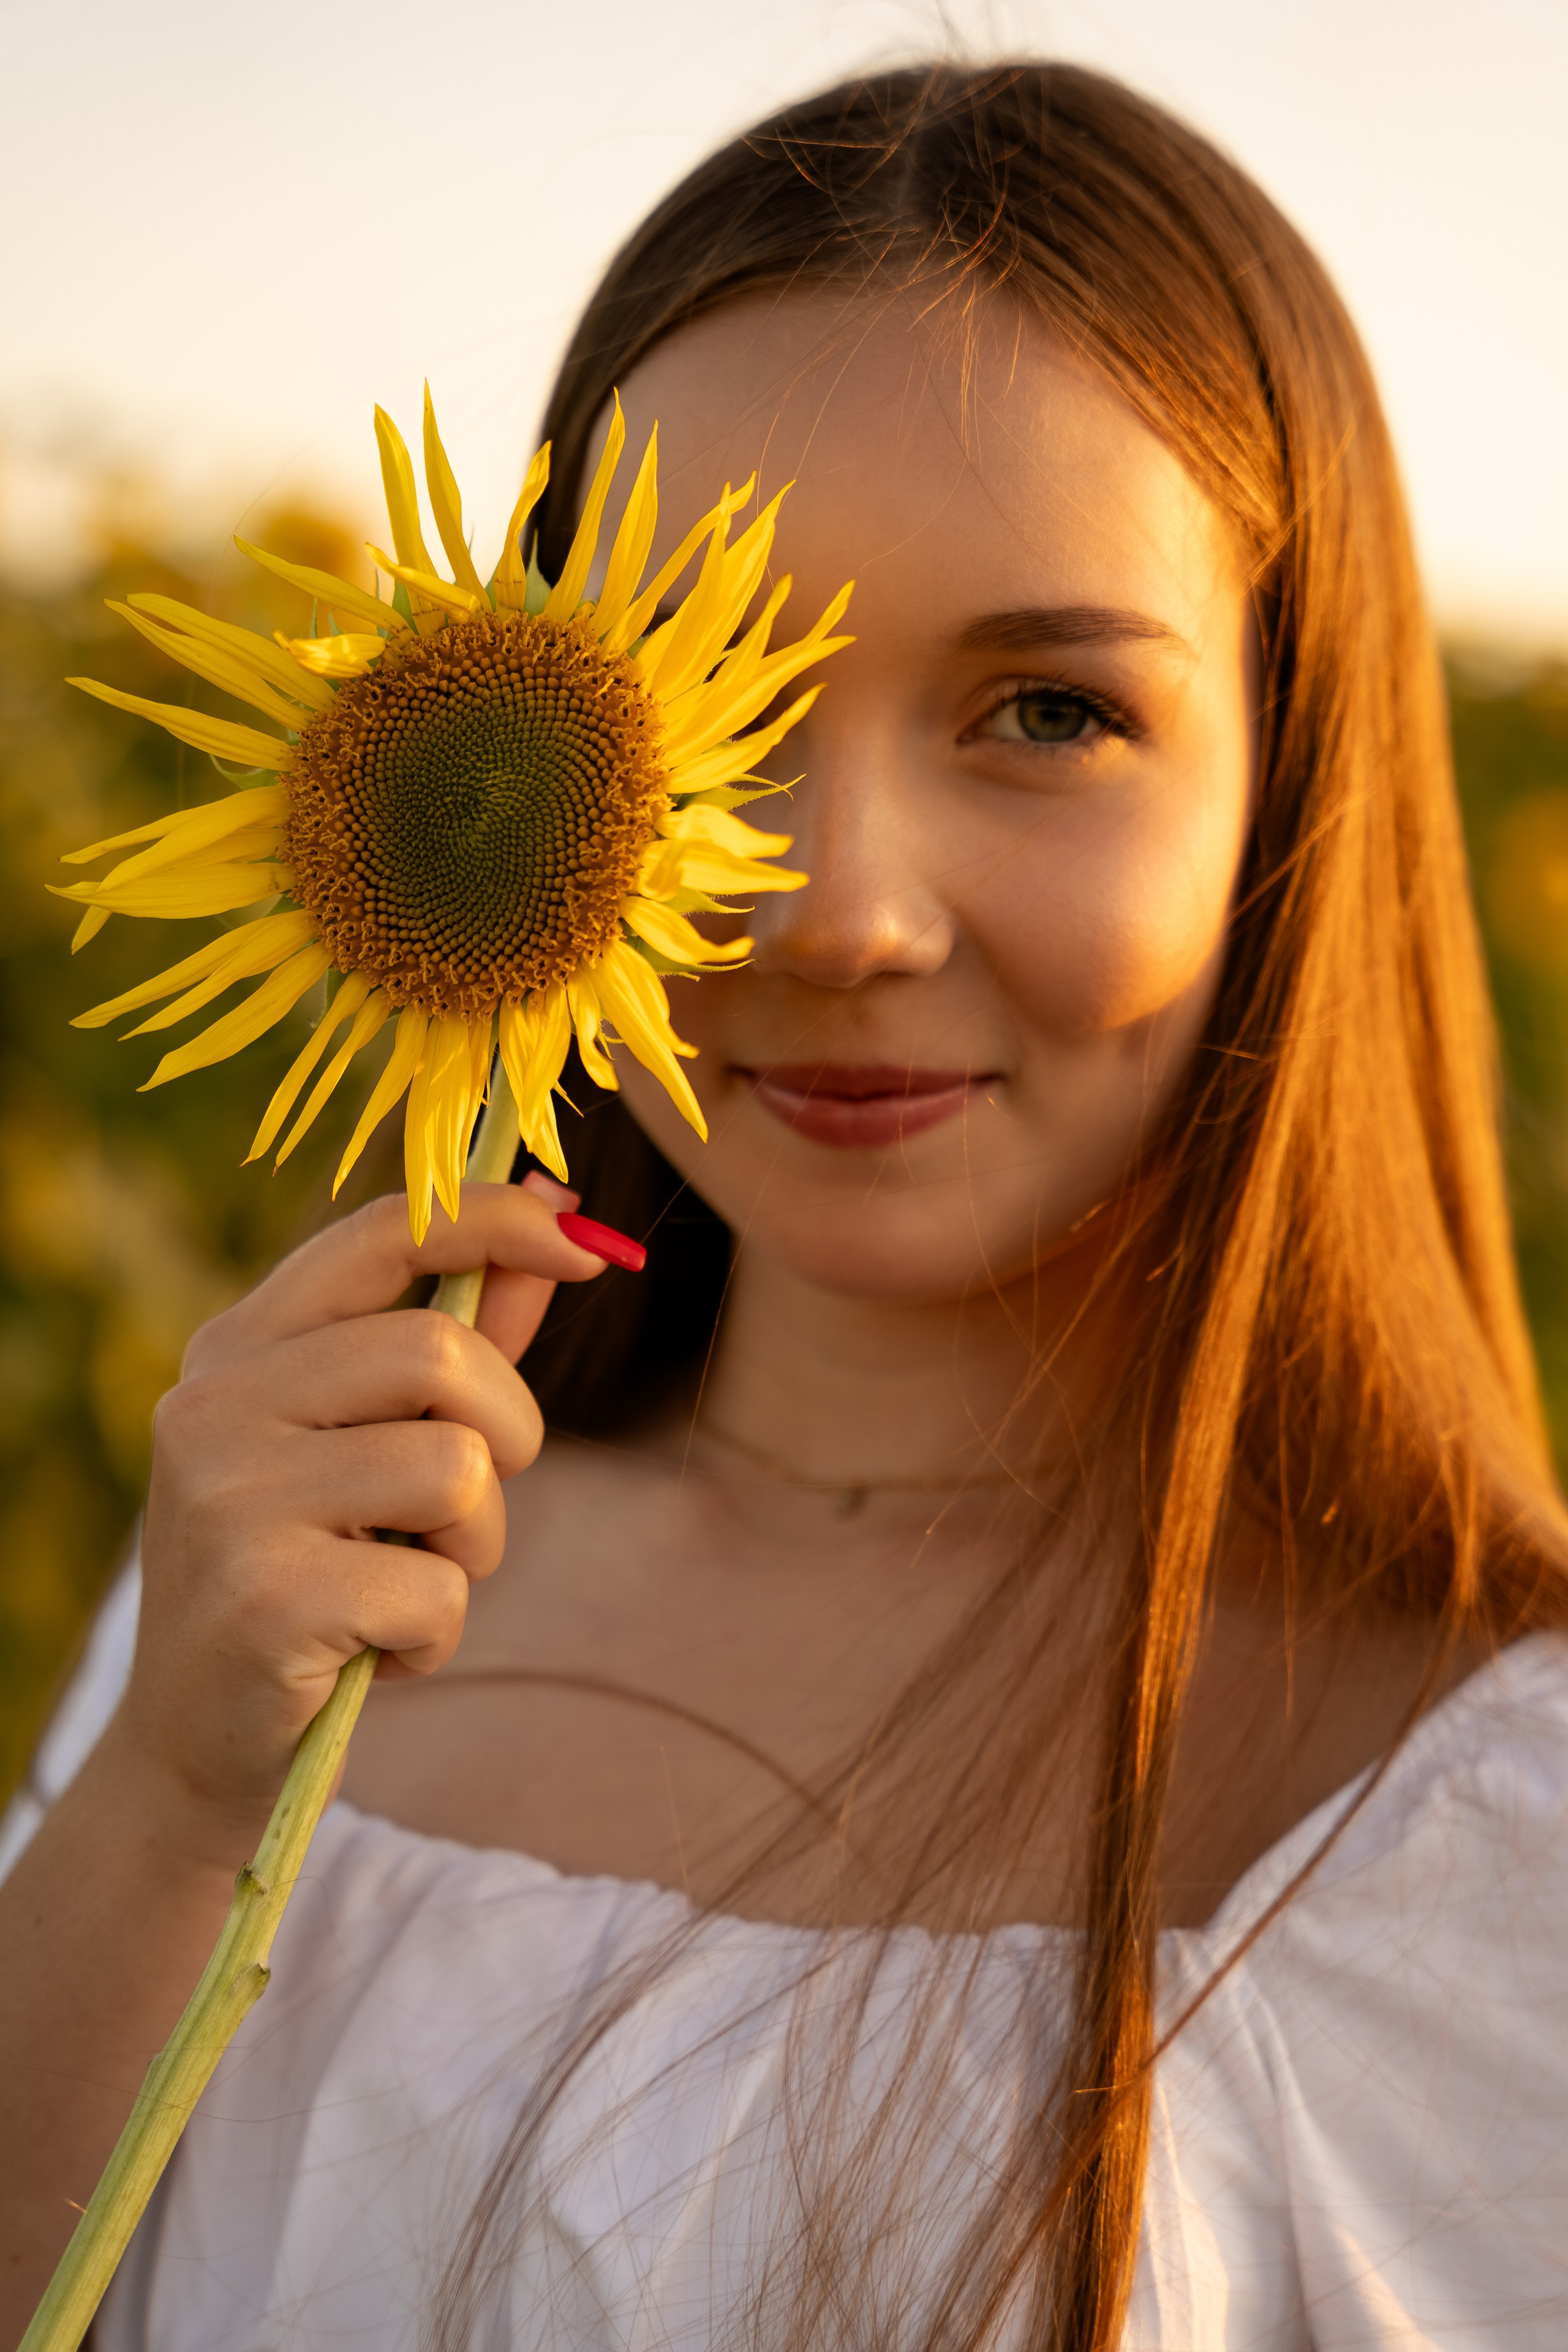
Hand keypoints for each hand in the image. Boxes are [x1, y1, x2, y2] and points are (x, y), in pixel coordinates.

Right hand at [112, 1177, 608, 1843]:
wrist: (197, 1744)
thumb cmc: (310, 1573)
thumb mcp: (371, 1446)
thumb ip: (460, 1338)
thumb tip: (558, 1223)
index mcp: (237, 1347)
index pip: (383, 1233)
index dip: (496, 1220)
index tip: (581, 1238)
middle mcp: (215, 1406)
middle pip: (440, 1352)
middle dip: (507, 1430)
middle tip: (469, 1505)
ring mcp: (229, 1500)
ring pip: (455, 1469)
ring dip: (475, 1545)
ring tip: (407, 1583)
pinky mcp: (263, 1600)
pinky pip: (438, 1588)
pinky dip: (439, 1632)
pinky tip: (376, 1651)